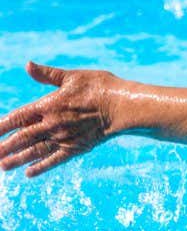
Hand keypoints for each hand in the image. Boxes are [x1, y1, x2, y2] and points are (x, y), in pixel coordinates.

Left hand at [0, 62, 114, 176]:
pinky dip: (40, 167)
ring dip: (16, 160)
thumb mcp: (73, 76)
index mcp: (48, 105)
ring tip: (2, 166)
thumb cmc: (99, 86)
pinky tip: (29, 173)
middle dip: (3, 147)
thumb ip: (48, 75)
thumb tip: (27, 65)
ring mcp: (63, 138)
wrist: (122, 106)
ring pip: (33, 152)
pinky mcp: (75, 148)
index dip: (1, 126)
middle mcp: (52, 124)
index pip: (17, 118)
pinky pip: (53, 160)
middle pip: (21, 138)